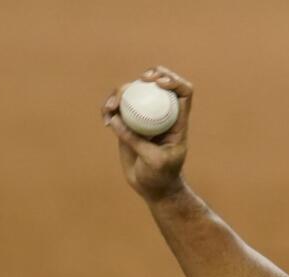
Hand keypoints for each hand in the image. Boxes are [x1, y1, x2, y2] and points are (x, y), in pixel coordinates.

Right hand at [102, 65, 193, 201]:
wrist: (153, 187)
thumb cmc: (161, 175)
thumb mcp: (153, 160)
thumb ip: (135, 140)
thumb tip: (115, 118)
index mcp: (177, 120)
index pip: (183, 92)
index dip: (173, 80)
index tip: (158, 83)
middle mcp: (162, 114)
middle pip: (157, 84)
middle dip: (148, 76)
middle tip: (139, 81)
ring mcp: (144, 117)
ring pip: (134, 92)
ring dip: (121, 92)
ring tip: (111, 107)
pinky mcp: (128, 123)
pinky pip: (117, 108)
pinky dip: (109, 108)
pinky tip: (106, 118)